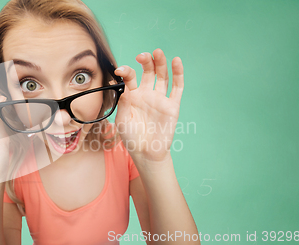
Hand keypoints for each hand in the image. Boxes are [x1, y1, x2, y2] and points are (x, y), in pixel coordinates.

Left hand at [114, 49, 183, 163]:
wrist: (146, 153)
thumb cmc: (132, 138)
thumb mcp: (122, 120)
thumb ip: (124, 103)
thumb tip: (124, 88)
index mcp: (132, 96)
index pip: (130, 78)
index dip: (126, 71)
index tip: (120, 70)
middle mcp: (146, 94)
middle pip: (148, 72)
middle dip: (146, 62)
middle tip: (142, 56)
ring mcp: (160, 99)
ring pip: (162, 76)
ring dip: (160, 63)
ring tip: (158, 53)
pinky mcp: (172, 105)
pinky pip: (177, 88)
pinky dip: (178, 74)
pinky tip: (176, 62)